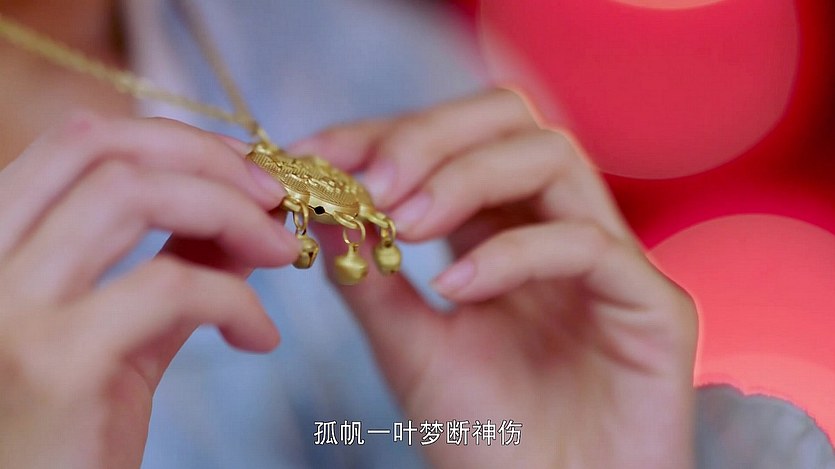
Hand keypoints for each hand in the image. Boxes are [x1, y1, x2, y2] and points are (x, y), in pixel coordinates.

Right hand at [0, 113, 297, 468]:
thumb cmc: (75, 430)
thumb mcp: (125, 332)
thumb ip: (175, 266)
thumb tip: (245, 216)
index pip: (78, 143)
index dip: (173, 139)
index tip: (241, 170)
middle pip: (102, 148)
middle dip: (206, 158)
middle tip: (271, 196)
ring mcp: (8, 308)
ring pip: (131, 193)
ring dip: (229, 212)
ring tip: (282, 250)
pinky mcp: (55, 362)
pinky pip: (172, 287)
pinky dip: (238, 299)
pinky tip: (260, 336)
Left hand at [293, 89, 697, 467]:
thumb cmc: (483, 442)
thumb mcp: (407, 346)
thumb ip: (368, 275)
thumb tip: (323, 205)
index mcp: (501, 233)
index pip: (452, 143)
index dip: (385, 134)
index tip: (319, 154)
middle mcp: (555, 229)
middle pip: (511, 121)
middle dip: (432, 137)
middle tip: (372, 180)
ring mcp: (608, 260)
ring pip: (552, 158)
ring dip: (466, 177)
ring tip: (405, 222)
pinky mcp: (652, 303)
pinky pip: (586, 244)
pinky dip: (511, 253)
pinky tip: (456, 288)